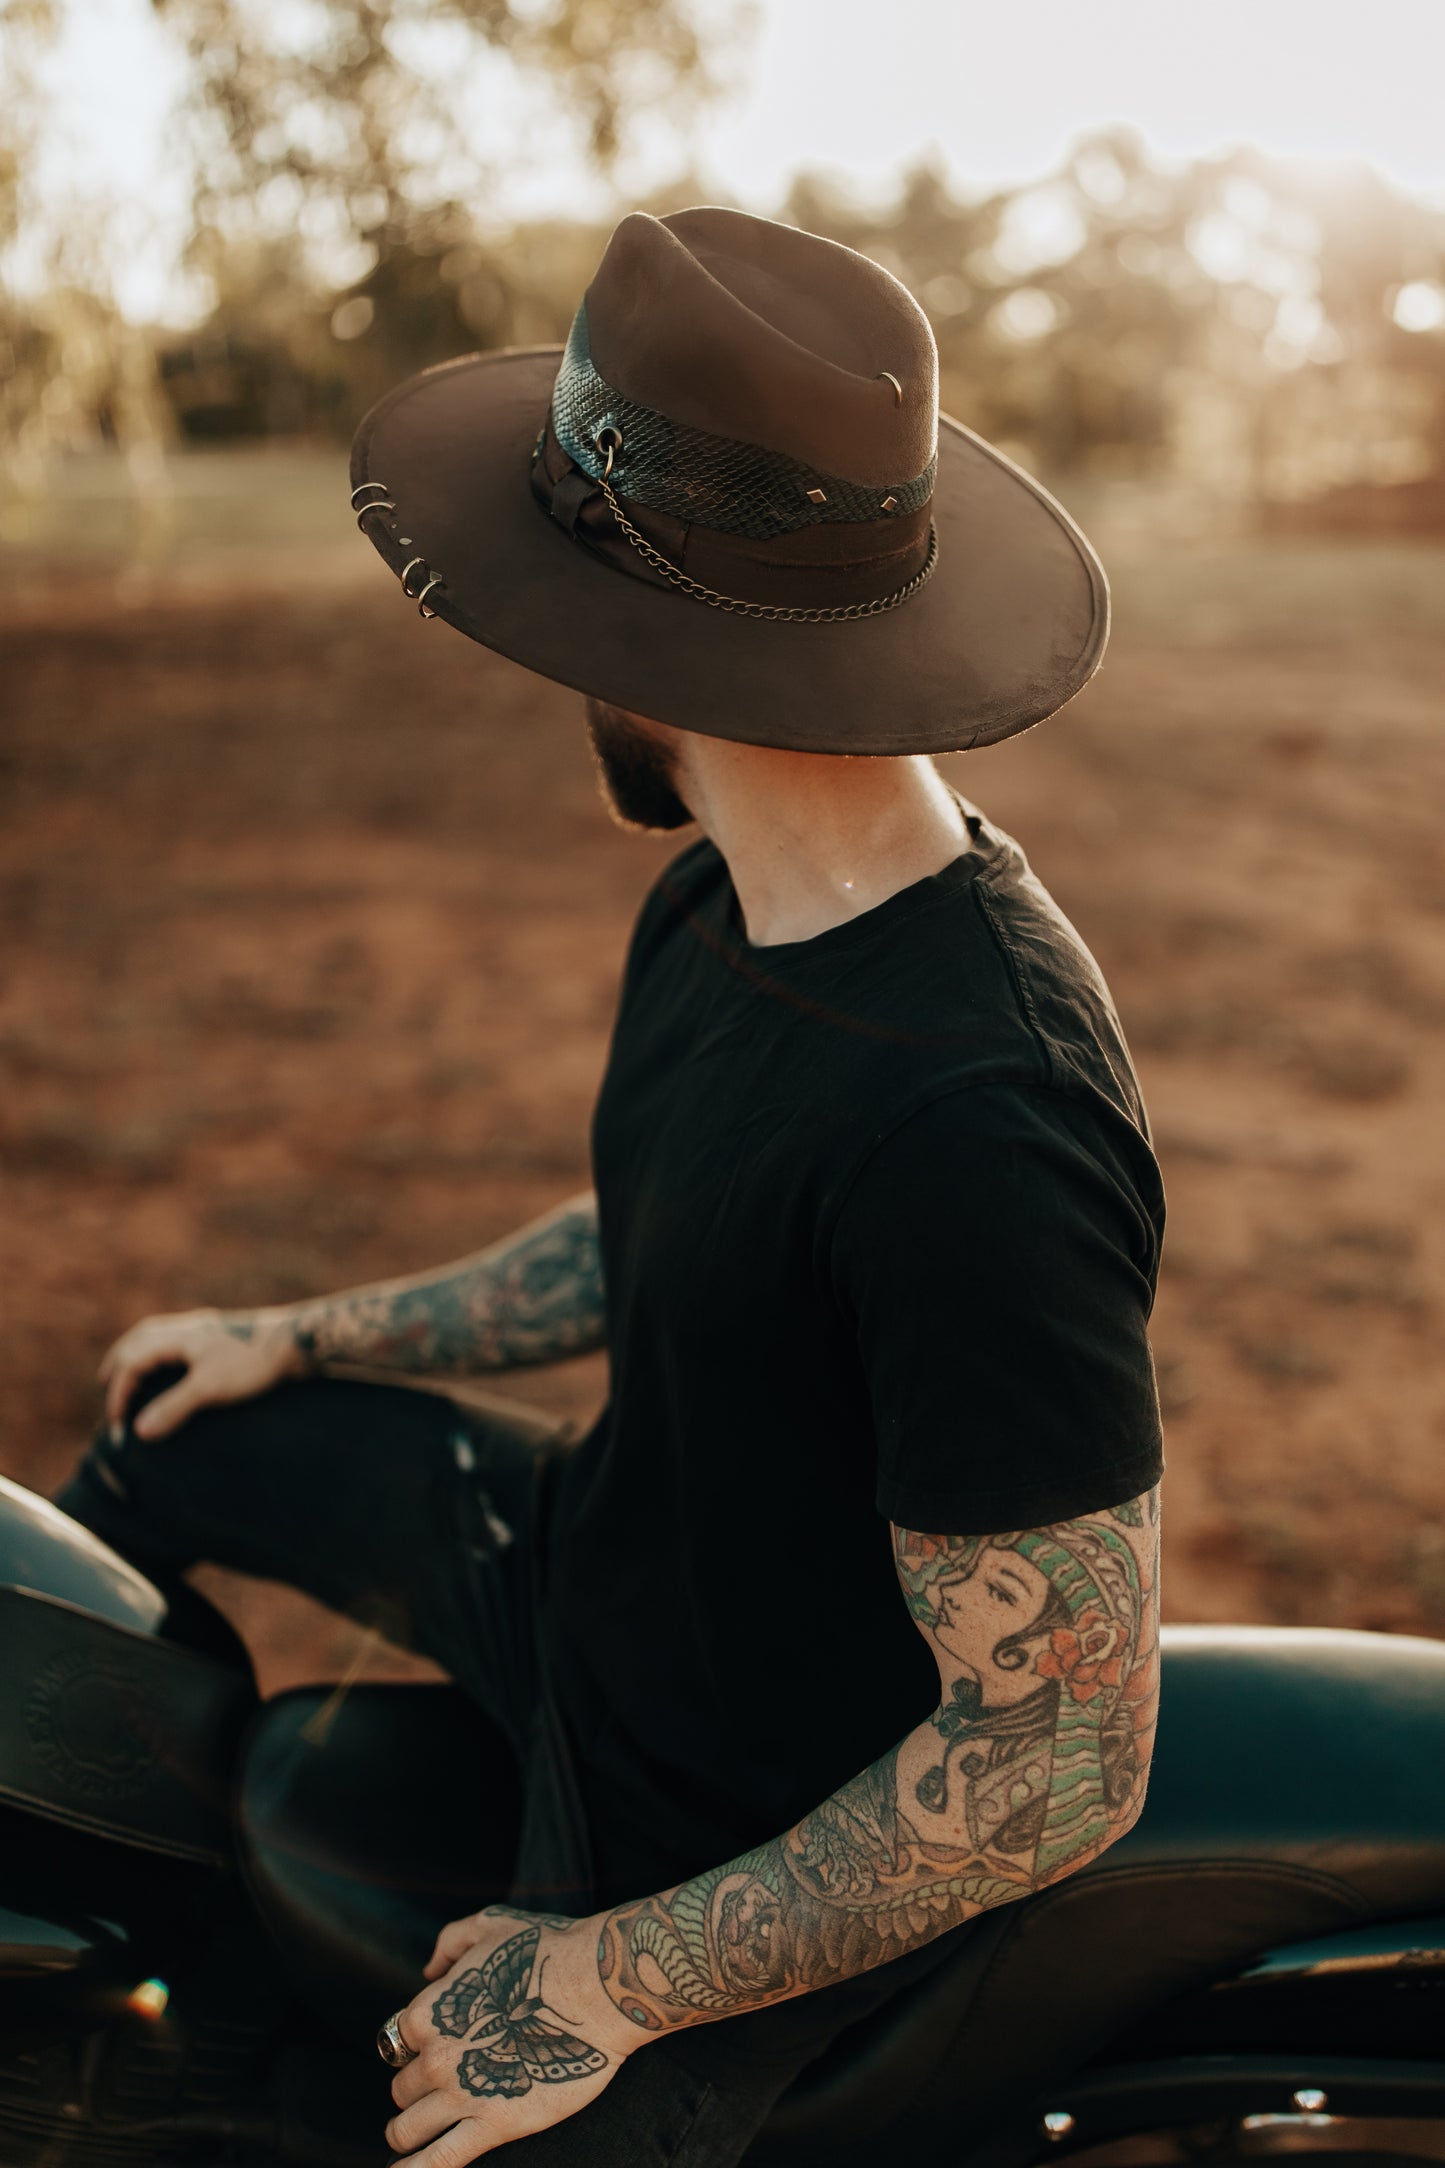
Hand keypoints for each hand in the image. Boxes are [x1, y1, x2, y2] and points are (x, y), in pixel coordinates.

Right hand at [98, 1307, 305, 1440]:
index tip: (119, 1425)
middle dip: (121, 1364)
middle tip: (107, 1384)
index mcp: (179, 1337)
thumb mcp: (211, 1389)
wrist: (298, 1342)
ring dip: (140, 1353)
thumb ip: (174, 1408)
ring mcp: (205, 1329)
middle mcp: (188, 1328)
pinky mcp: (221, 1335)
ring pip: (159, 1335)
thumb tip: (140, 1432)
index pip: (134, 1362)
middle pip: (140, 1340)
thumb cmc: (253, 1364)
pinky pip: (178, 1339)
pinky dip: (162, 1351)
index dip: (121, 1393)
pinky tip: (173, 1366)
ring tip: (132, 1371)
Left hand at [384, 1906, 642, 2163]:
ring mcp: (462, 2094)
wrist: (595, 1988)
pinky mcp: (494, 2125)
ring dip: (405, 2133)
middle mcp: (436, 2056)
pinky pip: (439, 2161)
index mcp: (431, 2010)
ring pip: (406, 2129)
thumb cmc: (548, 1950)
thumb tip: (429, 1970)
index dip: (414, 2044)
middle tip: (443, 2084)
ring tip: (410, 2136)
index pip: (397, 2040)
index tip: (434, 2045)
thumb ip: (450, 1943)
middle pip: (402, 2087)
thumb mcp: (491, 1924)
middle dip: (414, 2088)